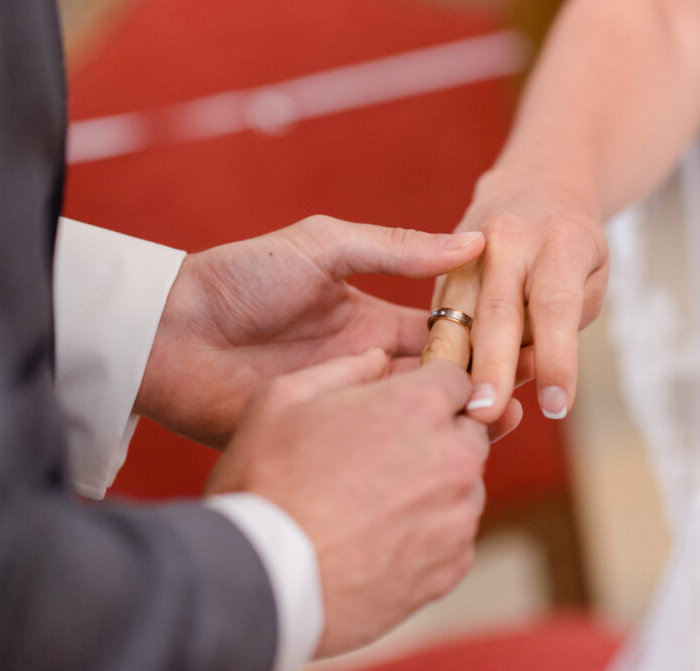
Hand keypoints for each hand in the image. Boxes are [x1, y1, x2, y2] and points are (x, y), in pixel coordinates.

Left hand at [135, 215, 494, 446]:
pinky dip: (403, 455)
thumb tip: (471, 242)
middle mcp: (364, 367)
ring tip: (500, 424)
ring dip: (450, 424)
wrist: (170, 330)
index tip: (530, 346)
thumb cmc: (239, 279)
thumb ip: (394, 248)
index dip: (485, 342)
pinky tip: (438, 457)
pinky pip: (368, 453)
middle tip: (526, 396)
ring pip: (410, 423)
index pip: (443, 336)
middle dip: (481, 390)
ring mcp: (342, 407)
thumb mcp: (321, 248)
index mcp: (370, 321)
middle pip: (437, 385)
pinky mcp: (316, 442)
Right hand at [208, 351, 488, 656]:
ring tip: (370, 502)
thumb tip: (378, 359)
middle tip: (380, 454)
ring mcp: (458, 517)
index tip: (407, 401)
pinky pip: (452, 536)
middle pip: (467, 432)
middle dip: (435, 435)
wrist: (262, 578)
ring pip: (462, 486)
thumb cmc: (266, 481)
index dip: (430, 385)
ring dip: (430, 485)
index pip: (458, 379)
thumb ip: (343, 368)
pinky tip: (376, 538)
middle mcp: (453, 458)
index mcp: (419, 406)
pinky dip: (425, 533)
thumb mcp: (284, 398)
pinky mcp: (451, 567)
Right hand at [424, 166, 606, 421]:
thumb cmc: (572, 246)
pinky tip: (446, 387)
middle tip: (484, 414)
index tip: (557, 406)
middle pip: (496, 312)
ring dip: (455, 366)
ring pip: (456, 315)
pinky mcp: (441, 264)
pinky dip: (444, 353)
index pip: (556, 306)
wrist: (534, 185)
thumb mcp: (593, 274)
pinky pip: (441, 315)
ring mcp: (466, 248)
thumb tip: (525, 368)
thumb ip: (566, 320)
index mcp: (559, 239)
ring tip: (459, 410)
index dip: (557, 358)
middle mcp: (507, 238)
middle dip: (490, 367)